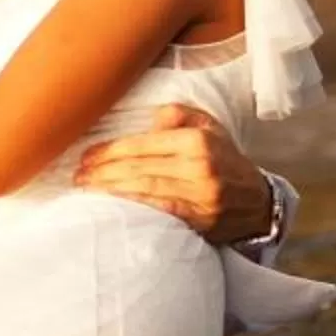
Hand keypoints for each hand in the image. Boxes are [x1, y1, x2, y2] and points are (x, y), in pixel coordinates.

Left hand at [73, 103, 274, 242]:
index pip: (142, 144)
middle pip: (140, 168)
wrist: (257, 200)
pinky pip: (160, 213)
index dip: (109, 151)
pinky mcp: (201, 220)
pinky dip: (134, 209)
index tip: (86, 157)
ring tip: (87, 189)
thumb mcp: (208, 125)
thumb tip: (148, 122)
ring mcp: (201, 196)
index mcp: (197, 140)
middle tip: (78, 176)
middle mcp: (199, 166)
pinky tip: (113, 208)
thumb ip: (178, 115)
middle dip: (103, 172)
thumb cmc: (224, 158)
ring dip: (111, 191)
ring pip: (146, 191)